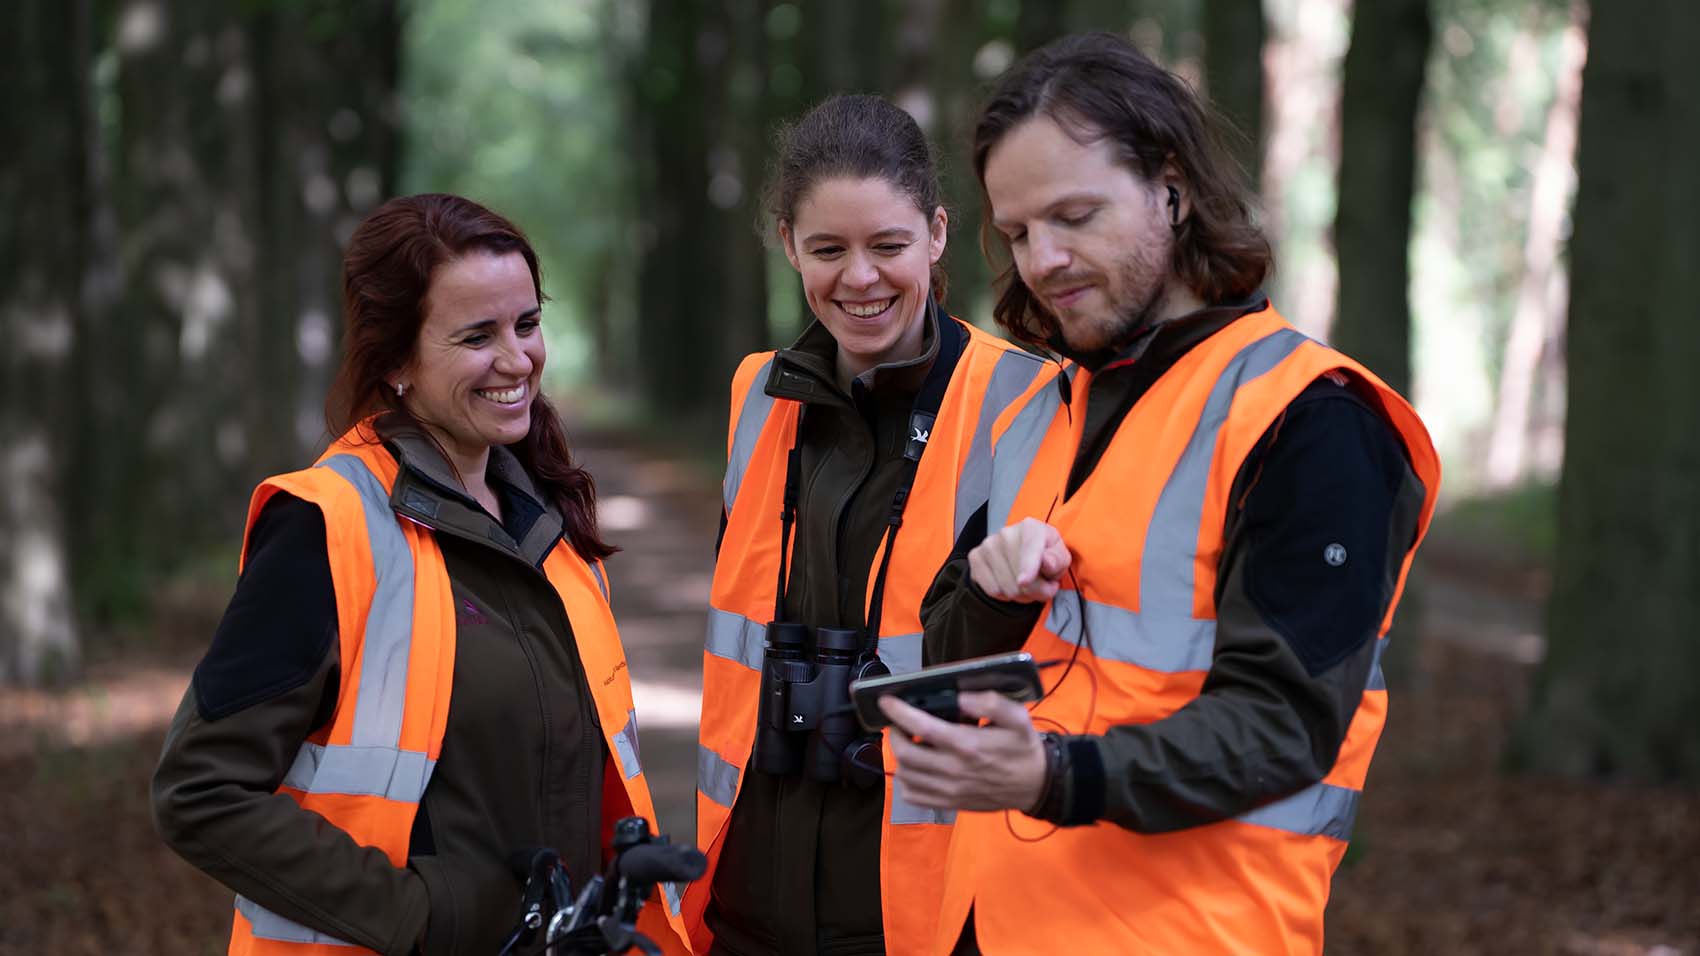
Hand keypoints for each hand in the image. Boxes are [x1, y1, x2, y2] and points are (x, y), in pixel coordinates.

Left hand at [879, 690, 1046, 812]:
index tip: (886, 700)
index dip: (899, 712)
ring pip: (906, 775)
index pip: (922, 727)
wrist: (1036, 785)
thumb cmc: (1023, 748)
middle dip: (894, 735)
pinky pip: (913, 796)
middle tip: (898, 724)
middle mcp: (954, 770)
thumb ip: (991, 703)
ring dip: (899, 757)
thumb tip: (961, 696)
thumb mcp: (1017, 718)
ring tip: (907, 743)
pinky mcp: (949, 803)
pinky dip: (906, 781)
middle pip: (906, 753)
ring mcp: (950, 790)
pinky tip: (915, 767)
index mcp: (968, 745)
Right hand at [967, 517, 1069, 602]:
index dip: (1027, 567)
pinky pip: (991, 590)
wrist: (1022, 552)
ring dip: (1020, 595)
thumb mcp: (1060, 557)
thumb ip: (1057, 560)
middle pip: (1019, 579)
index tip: (1024, 581)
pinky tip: (1010, 583)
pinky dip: (1004, 595)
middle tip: (1042, 586)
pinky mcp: (975, 557)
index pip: (1029, 549)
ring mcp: (988, 545)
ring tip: (1027, 585)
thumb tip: (1047, 562)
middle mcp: (1006, 533)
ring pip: (1005, 588)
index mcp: (1031, 528)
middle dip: (1035, 591)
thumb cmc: (1045, 554)